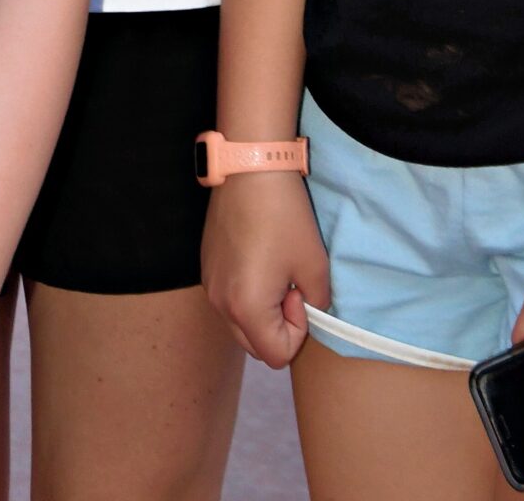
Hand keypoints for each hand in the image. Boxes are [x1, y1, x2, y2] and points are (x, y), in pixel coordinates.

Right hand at [202, 172, 331, 367]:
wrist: (250, 168)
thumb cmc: (285, 217)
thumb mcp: (315, 265)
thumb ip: (317, 303)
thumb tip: (306, 309)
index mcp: (246, 310)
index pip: (276, 355)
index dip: (297, 331)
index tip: (299, 291)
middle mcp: (220, 305)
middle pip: (255, 345)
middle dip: (279, 327)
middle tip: (290, 284)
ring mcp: (209, 285)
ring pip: (240, 324)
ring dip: (262, 312)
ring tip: (275, 270)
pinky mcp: (206, 267)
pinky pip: (229, 299)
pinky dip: (246, 294)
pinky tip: (258, 257)